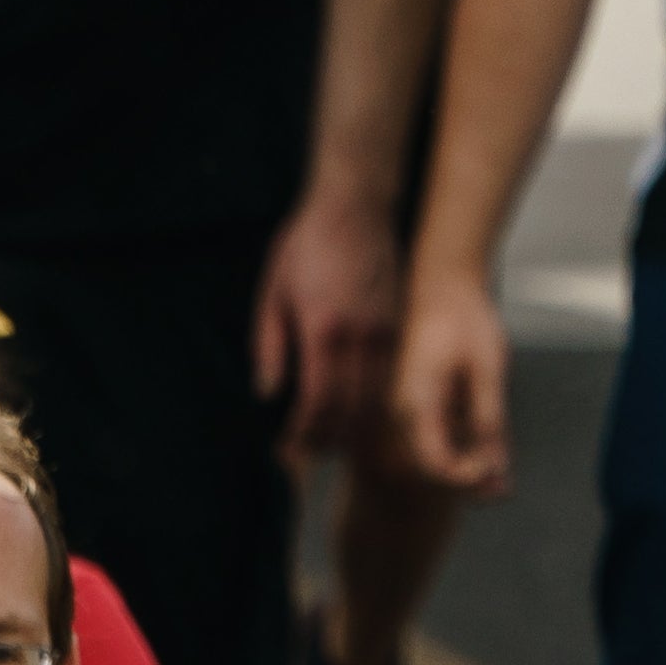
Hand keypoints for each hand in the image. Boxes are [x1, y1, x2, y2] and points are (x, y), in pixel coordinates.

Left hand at [255, 182, 407, 457]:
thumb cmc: (307, 246)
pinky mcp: (397, 325)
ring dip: (351, 430)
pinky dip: (372, 406)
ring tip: (327, 445)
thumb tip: (268, 392)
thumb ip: (269, 347)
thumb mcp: (273, 293)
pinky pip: (389, 379)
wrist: (354, 206)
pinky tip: (355, 416)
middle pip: (348, 410)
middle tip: (302, 457)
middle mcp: (361, 338)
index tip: (285, 450)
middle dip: (324, 441)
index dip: (302, 434)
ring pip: (375, 400)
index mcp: (324, 331)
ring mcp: (385, 332)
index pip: (318, 402)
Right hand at [393, 262, 514, 496]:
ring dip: (470, 467)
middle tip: (505, 491)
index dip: (464, 478)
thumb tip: (493, 463)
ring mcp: (412, 406)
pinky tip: (492, 458)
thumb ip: (488, 417)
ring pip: (438, 451)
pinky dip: (466, 447)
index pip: (434, 461)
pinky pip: (442, 433)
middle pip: (433, 463)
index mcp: (416, 403)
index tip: (495, 476)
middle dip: (469, 480)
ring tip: (502, 485)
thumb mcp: (486, 369)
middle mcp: (406, 410)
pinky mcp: (423, 401)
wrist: (443, 284)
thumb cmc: (464, 320)